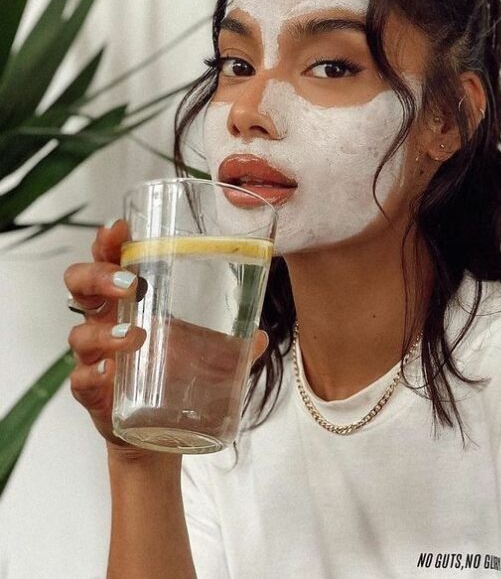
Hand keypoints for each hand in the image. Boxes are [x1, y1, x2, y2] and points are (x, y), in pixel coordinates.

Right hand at [64, 220, 269, 459]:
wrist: (157, 432)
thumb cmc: (175, 375)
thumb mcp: (206, 352)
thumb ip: (232, 342)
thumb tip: (261, 336)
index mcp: (128, 301)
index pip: (109, 260)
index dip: (107, 242)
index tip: (118, 229)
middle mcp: (105, 322)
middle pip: (80, 284)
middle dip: (98, 276)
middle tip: (131, 284)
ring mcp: (95, 357)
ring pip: (79, 333)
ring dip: (103, 332)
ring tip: (136, 336)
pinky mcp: (91, 392)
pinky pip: (80, 379)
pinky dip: (92, 374)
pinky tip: (110, 372)